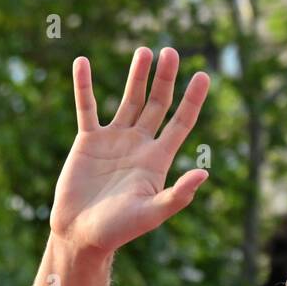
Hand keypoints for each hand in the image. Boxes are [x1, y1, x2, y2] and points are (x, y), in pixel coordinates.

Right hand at [50, 47, 210, 255]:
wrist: (82, 234)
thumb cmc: (119, 230)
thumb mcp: (152, 213)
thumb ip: (178, 195)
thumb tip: (204, 173)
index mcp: (158, 159)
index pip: (181, 122)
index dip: (193, 99)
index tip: (203, 74)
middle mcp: (139, 145)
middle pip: (157, 104)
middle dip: (165, 79)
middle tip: (170, 51)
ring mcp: (114, 140)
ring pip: (129, 100)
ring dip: (136, 76)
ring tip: (144, 51)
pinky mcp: (88, 141)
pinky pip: (87, 108)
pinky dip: (84, 85)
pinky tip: (82, 62)